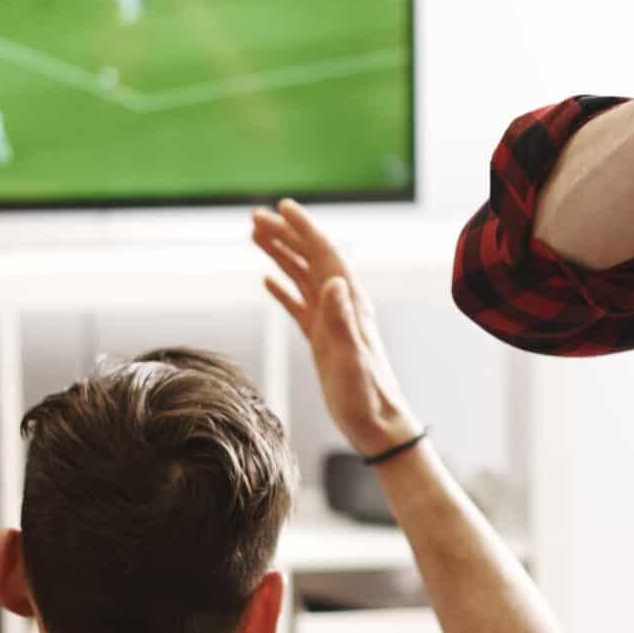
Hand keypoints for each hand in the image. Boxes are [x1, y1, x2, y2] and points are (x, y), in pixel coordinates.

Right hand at [251, 199, 422, 456]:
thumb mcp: (352, 360)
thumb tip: (333, 280)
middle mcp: (342, 307)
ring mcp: (331, 323)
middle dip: (285, 234)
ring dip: (281, 254)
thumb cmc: (367, 398)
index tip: (282, 206)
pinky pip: (299, 305)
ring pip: (303, 277)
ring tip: (255, 236)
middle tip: (254, 216)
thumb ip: (343, 321)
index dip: (304, 228)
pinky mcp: (323, 340)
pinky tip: (267, 280)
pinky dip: (283, 288)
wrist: (379, 426)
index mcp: (349, 304)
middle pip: (310, 259)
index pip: (325, 254)